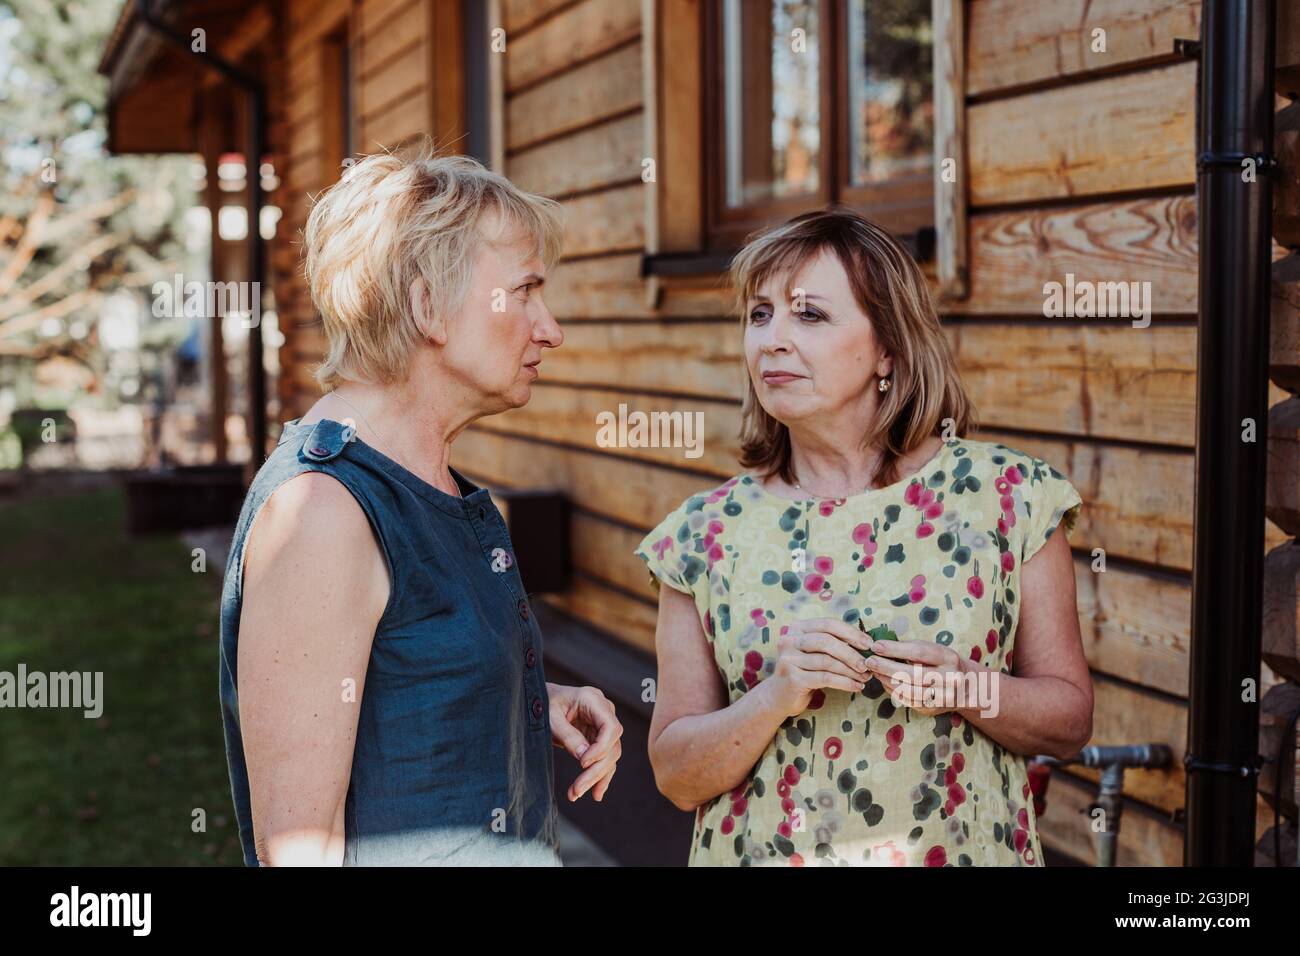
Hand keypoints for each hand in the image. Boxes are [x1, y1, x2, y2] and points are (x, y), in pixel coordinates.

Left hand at [547, 683, 622, 801]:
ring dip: (595, 778)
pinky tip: (596, 793)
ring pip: (610, 756)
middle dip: (596, 770)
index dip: (601, 748)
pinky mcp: (599, 737)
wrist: (540, 698)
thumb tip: (584, 759)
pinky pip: (605, 759)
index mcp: (593, 699)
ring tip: (575, 794)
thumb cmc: (543, 703)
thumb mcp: (550, 718)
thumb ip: (568, 735)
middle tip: (577, 790)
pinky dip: (599, 776)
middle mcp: (604, 711)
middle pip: (612, 745)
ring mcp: (603, 724)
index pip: (611, 727)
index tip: (582, 763)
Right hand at [765, 617, 872, 717]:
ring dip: (850, 670)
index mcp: (797, 628)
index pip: (828, 624)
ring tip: (865, 678)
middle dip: (851, 653)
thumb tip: (866, 643)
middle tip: (868, 664)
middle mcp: (789, 640)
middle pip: (827, 641)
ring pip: (827, 661)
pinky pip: (825, 678)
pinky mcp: (793, 678)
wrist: (779, 696)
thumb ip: (833, 643)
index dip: (851, 633)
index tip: (868, 644)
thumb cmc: (804, 671)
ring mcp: (789, 659)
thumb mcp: (815, 652)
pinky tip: (856, 687)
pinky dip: (844, 682)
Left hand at [862, 638, 974, 716]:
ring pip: (908, 690)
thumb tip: (881, 646)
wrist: (966, 687)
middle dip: (886, 667)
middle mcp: (949, 679)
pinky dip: (892, 690)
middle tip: (869, 661)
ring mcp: (942, 697)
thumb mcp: (934, 649)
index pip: (919, 653)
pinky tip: (884, 681)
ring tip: (874, 670)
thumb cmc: (943, 662)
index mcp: (949, 658)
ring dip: (886, 680)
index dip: (895, 649)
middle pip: (912, 674)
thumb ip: (911, 648)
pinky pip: (907, 700)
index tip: (876, 646)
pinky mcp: (933, 709)